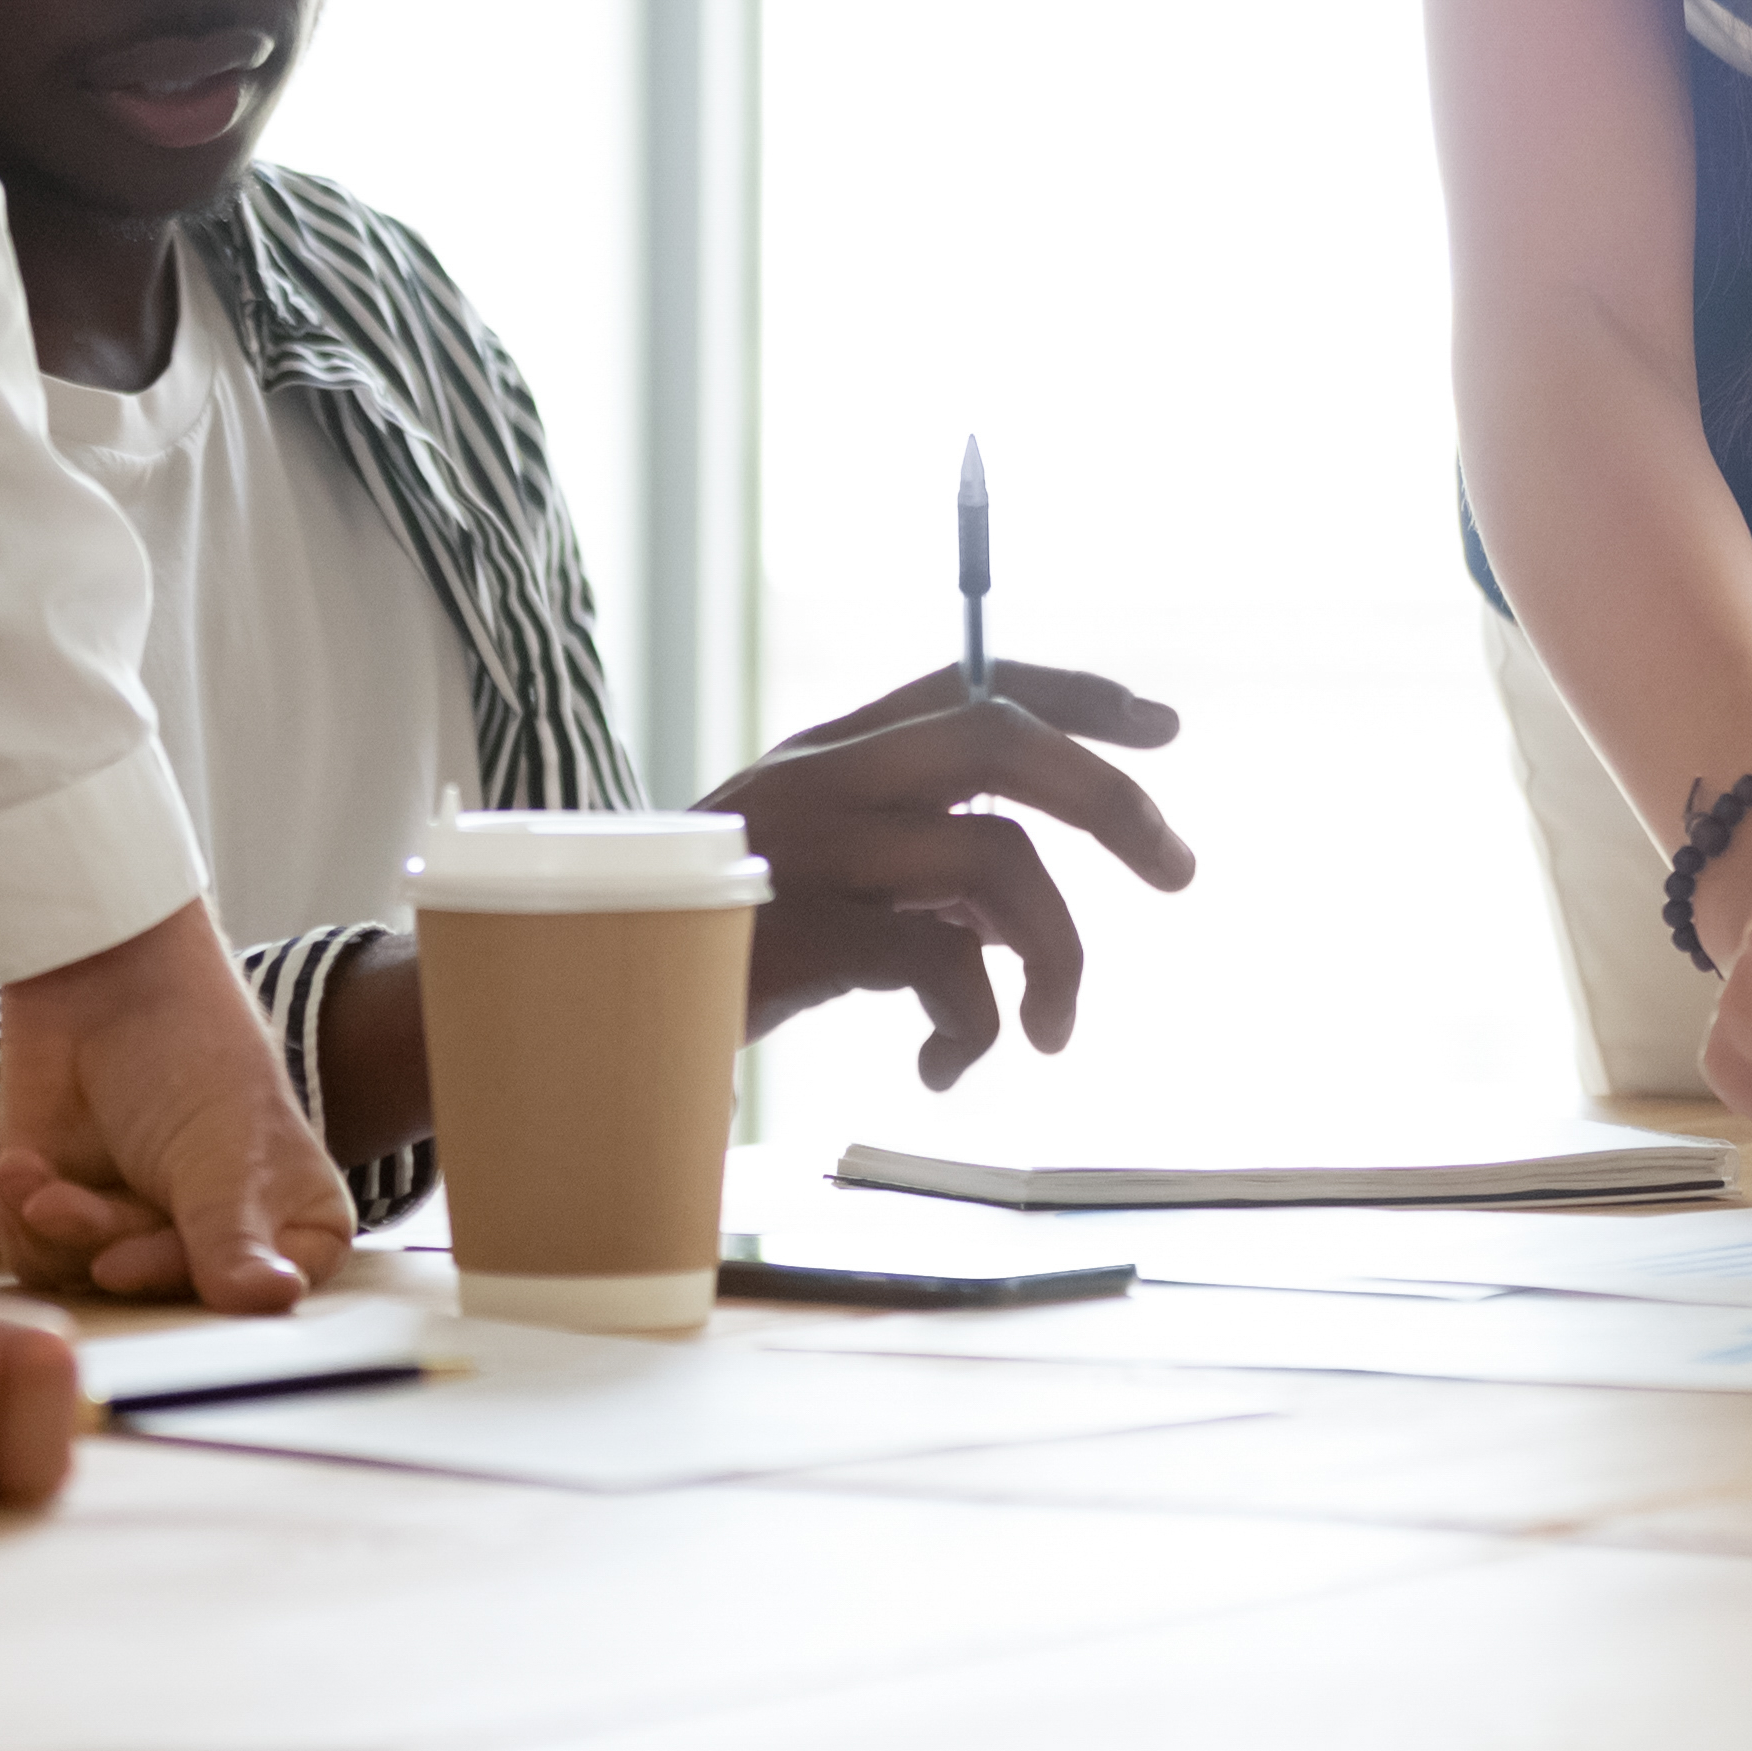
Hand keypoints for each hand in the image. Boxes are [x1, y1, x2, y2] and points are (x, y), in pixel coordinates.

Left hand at [0, 899, 356, 1306]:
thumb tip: (274, 1306)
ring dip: (71, 1233)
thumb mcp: (222, 1154)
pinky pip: (41, 1261)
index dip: (224, 1287)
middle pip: (175, 1298)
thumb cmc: (189, 1051)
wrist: (94, 978)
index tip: (188, 1259)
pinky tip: (23, 1168)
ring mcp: (137, 1226)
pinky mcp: (64, 1218)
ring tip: (50, 1185)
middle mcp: (217, 1233)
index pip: (271, 1295)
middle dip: (133, 1258)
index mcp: (290, 1218)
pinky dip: (27, 1217)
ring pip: (98, 1285)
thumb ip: (233, 1241)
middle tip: (111, 1248)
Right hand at [706, 660, 1194, 1082]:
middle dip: (1109, 797)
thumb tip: (1018, 919)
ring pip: (998, 858)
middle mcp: (819, 779)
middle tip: (1178, 867)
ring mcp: (810, 850)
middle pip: (1001, 740)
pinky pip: (948, 962)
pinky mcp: (803, 932)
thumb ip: (910, 869)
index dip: (1073, 694)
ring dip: (1057, 953)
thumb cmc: (704, 958)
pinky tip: (946, 1069)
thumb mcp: (814, 884)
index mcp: (826, 755)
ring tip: (1053, 1032)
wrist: (573, 1009)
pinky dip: (975, 1024)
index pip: (967, 681)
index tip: (1159, 726)